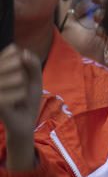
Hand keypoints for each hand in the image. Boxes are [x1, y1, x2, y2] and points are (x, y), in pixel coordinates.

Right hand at [0, 44, 42, 169]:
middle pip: (19, 63)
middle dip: (27, 76)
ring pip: (20, 76)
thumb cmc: (28, 99)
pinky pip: (21, 91)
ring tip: (19, 96)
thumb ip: (32, 63)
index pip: (15, 53)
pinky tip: (19, 102)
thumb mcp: (34, 79)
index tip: (24, 76)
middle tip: (22, 88)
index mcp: (1, 70)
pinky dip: (24, 96)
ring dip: (25, 87)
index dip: (25, 63)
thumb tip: (23, 54)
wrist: (24, 123)